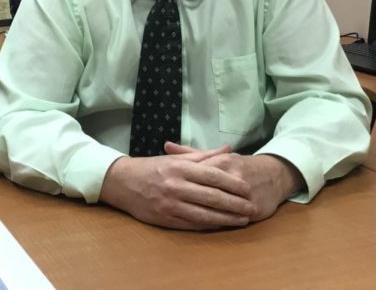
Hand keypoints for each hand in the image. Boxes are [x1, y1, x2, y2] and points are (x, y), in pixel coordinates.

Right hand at [98, 146, 256, 230]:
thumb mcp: (175, 158)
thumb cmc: (151, 168)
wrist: (122, 182)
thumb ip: (203, 155)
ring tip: (243, 219)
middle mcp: (175, 186)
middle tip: (252, 206)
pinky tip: (222, 225)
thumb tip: (227, 149)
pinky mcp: (165, 219)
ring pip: (204, 214)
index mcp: (179, 168)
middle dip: (235, 203)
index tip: (247, 188)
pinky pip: (192, 224)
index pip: (212, 176)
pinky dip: (209, 226)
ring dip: (226, 218)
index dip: (232, 183)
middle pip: (212, 196)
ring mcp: (170, 204)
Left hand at [168, 144, 301, 222]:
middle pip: (205, 191)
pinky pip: (233, 218)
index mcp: (221, 161)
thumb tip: (166, 145)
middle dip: (185, 199)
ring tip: (181, 217)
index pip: (195, 172)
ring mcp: (244, 193)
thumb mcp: (215, 157)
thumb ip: (190, 154)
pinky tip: (204, 227)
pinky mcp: (253, 208)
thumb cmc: (238, 166)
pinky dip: (219, 223)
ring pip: (218, 207)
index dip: (178, 181)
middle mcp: (232, 175)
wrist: (273, 174)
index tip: (161, 187)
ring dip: (200, 213)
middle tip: (165, 205)